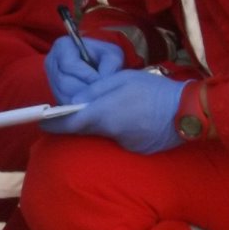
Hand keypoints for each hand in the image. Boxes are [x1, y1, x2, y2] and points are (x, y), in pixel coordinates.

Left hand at [43, 68, 184, 153]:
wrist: (187, 111)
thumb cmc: (153, 90)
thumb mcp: (121, 79)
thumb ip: (95, 91)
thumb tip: (73, 103)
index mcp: (104, 112)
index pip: (69, 123)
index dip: (53, 123)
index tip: (41, 121)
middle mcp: (110, 132)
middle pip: (85, 128)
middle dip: (81, 119)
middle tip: (82, 106)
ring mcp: (123, 144)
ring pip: (103, 133)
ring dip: (103, 123)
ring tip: (120, 107)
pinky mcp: (135, 149)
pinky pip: (119, 139)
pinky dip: (121, 129)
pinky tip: (134, 118)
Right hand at [45, 37, 123, 105]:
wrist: (97, 64)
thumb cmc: (104, 56)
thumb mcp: (111, 55)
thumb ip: (110, 66)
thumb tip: (101, 83)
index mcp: (62, 46)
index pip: (69, 65)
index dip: (86, 75)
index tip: (102, 82)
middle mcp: (51, 63)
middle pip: (64, 83)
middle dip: (84, 92)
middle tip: (102, 97)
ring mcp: (51, 79)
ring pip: (63, 96)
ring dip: (81, 102)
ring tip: (98, 102)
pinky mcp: (54, 93)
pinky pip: (63, 104)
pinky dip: (78, 108)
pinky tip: (90, 106)